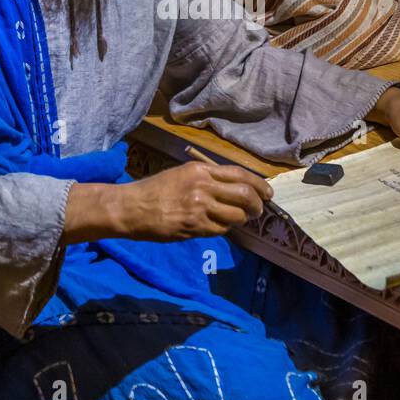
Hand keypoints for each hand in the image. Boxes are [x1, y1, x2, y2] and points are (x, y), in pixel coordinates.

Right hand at [66, 161, 272, 242]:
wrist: (132, 207)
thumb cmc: (156, 190)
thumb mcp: (182, 174)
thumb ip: (208, 179)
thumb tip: (235, 188)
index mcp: (201, 169)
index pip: (240, 175)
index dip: (259, 185)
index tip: (268, 193)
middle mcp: (203, 185)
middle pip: (245, 195)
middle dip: (257, 205)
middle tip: (259, 211)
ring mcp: (200, 207)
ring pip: (236, 215)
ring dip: (241, 220)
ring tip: (238, 220)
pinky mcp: (195, 226)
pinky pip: (220, 230)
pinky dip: (224, 229)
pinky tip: (217, 226)